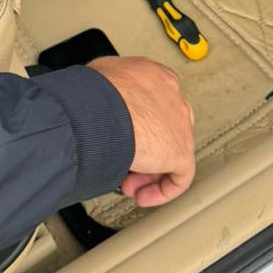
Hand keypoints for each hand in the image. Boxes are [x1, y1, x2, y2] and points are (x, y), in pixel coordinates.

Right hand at [88, 55, 194, 207]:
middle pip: (164, 130)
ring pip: (169, 153)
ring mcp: (179, 123)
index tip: (121, 139)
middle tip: (125, 166)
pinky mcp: (181, 149)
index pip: (154, 105)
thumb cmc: (91, 94)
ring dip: (147, 173)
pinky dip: (162, 190)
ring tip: (126, 185)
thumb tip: (98, 101)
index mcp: (155, 76)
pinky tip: (143, 196)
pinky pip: (179, 177)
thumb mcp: (99, 78)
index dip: (137, 128)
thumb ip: (110, 89)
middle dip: (144, 152)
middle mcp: (172, 97)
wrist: (99, 110)